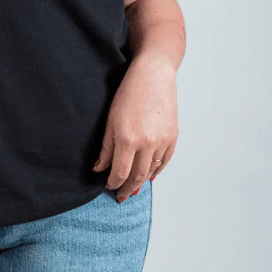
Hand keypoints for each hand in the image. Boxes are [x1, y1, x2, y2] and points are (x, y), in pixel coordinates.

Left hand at [93, 53, 178, 200]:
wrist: (153, 75)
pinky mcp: (173, 137)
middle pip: (137, 177)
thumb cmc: (128, 94)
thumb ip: (106, 148)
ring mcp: (162, 141)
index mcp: (128, 139)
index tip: (108, 186)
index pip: (119, 173)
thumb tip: (99, 169)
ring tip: (132, 187)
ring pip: (151, 171)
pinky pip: (164, 162)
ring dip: (141, 182)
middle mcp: (147, 143)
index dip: (112, 183)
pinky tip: (149, 176)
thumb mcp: (110, 120)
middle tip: (121, 196)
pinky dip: (156, 171)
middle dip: (127, 189)